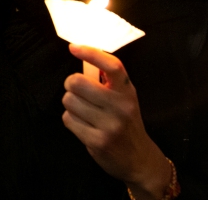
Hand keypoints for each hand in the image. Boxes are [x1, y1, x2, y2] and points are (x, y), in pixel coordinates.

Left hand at [63, 45, 171, 196]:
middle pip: (77, 82)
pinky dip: (71, 120)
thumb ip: (106, 80)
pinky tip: (84, 125)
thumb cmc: (126, 122)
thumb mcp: (123, 98)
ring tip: (84, 112)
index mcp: (127, 91)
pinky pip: (68, 119)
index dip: (91, 53)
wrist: (139, 159)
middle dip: (71, 85)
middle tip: (78, 92)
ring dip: (71, 105)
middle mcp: (121, 106)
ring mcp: (110, 125)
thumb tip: (81, 55)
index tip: (74, 47)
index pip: (112, 65)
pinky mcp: (98, 141)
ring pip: (69, 101)